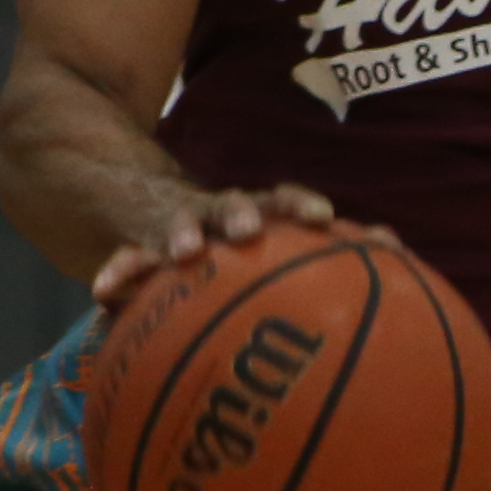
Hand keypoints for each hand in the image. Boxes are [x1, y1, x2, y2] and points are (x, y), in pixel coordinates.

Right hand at [81, 180, 366, 312]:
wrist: (142, 197)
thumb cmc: (225, 251)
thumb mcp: (261, 258)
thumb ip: (312, 272)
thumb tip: (386, 279)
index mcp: (257, 216)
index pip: (286, 202)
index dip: (304, 207)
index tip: (328, 219)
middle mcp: (218, 216)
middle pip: (234, 206)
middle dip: (242, 214)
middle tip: (251, 231)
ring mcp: (178, 226)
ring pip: (181, 225)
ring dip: (183, 233)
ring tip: (184, 252)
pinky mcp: (138, 245)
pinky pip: (126, 259)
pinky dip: (117, 274)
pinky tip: (103, 293)